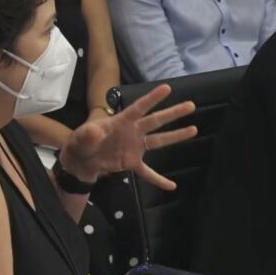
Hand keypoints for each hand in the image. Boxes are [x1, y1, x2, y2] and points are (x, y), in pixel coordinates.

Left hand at [59, 84, 197, 189]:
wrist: (81, 160)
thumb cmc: (81, 142)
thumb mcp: (81, 137)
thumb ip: (88, 134)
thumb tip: (95, 131)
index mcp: (121, 122)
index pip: (138, 108)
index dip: (152, 98)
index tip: (167, 88)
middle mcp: (132, 131)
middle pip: (156, 121)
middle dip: (173, 113)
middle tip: (191, 105)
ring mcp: (135, 147)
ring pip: (159, 141)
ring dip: (176, 136)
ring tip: (194, 129)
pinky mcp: (132, 163)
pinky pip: (148, 172)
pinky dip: (159, 180)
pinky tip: (172, 186)